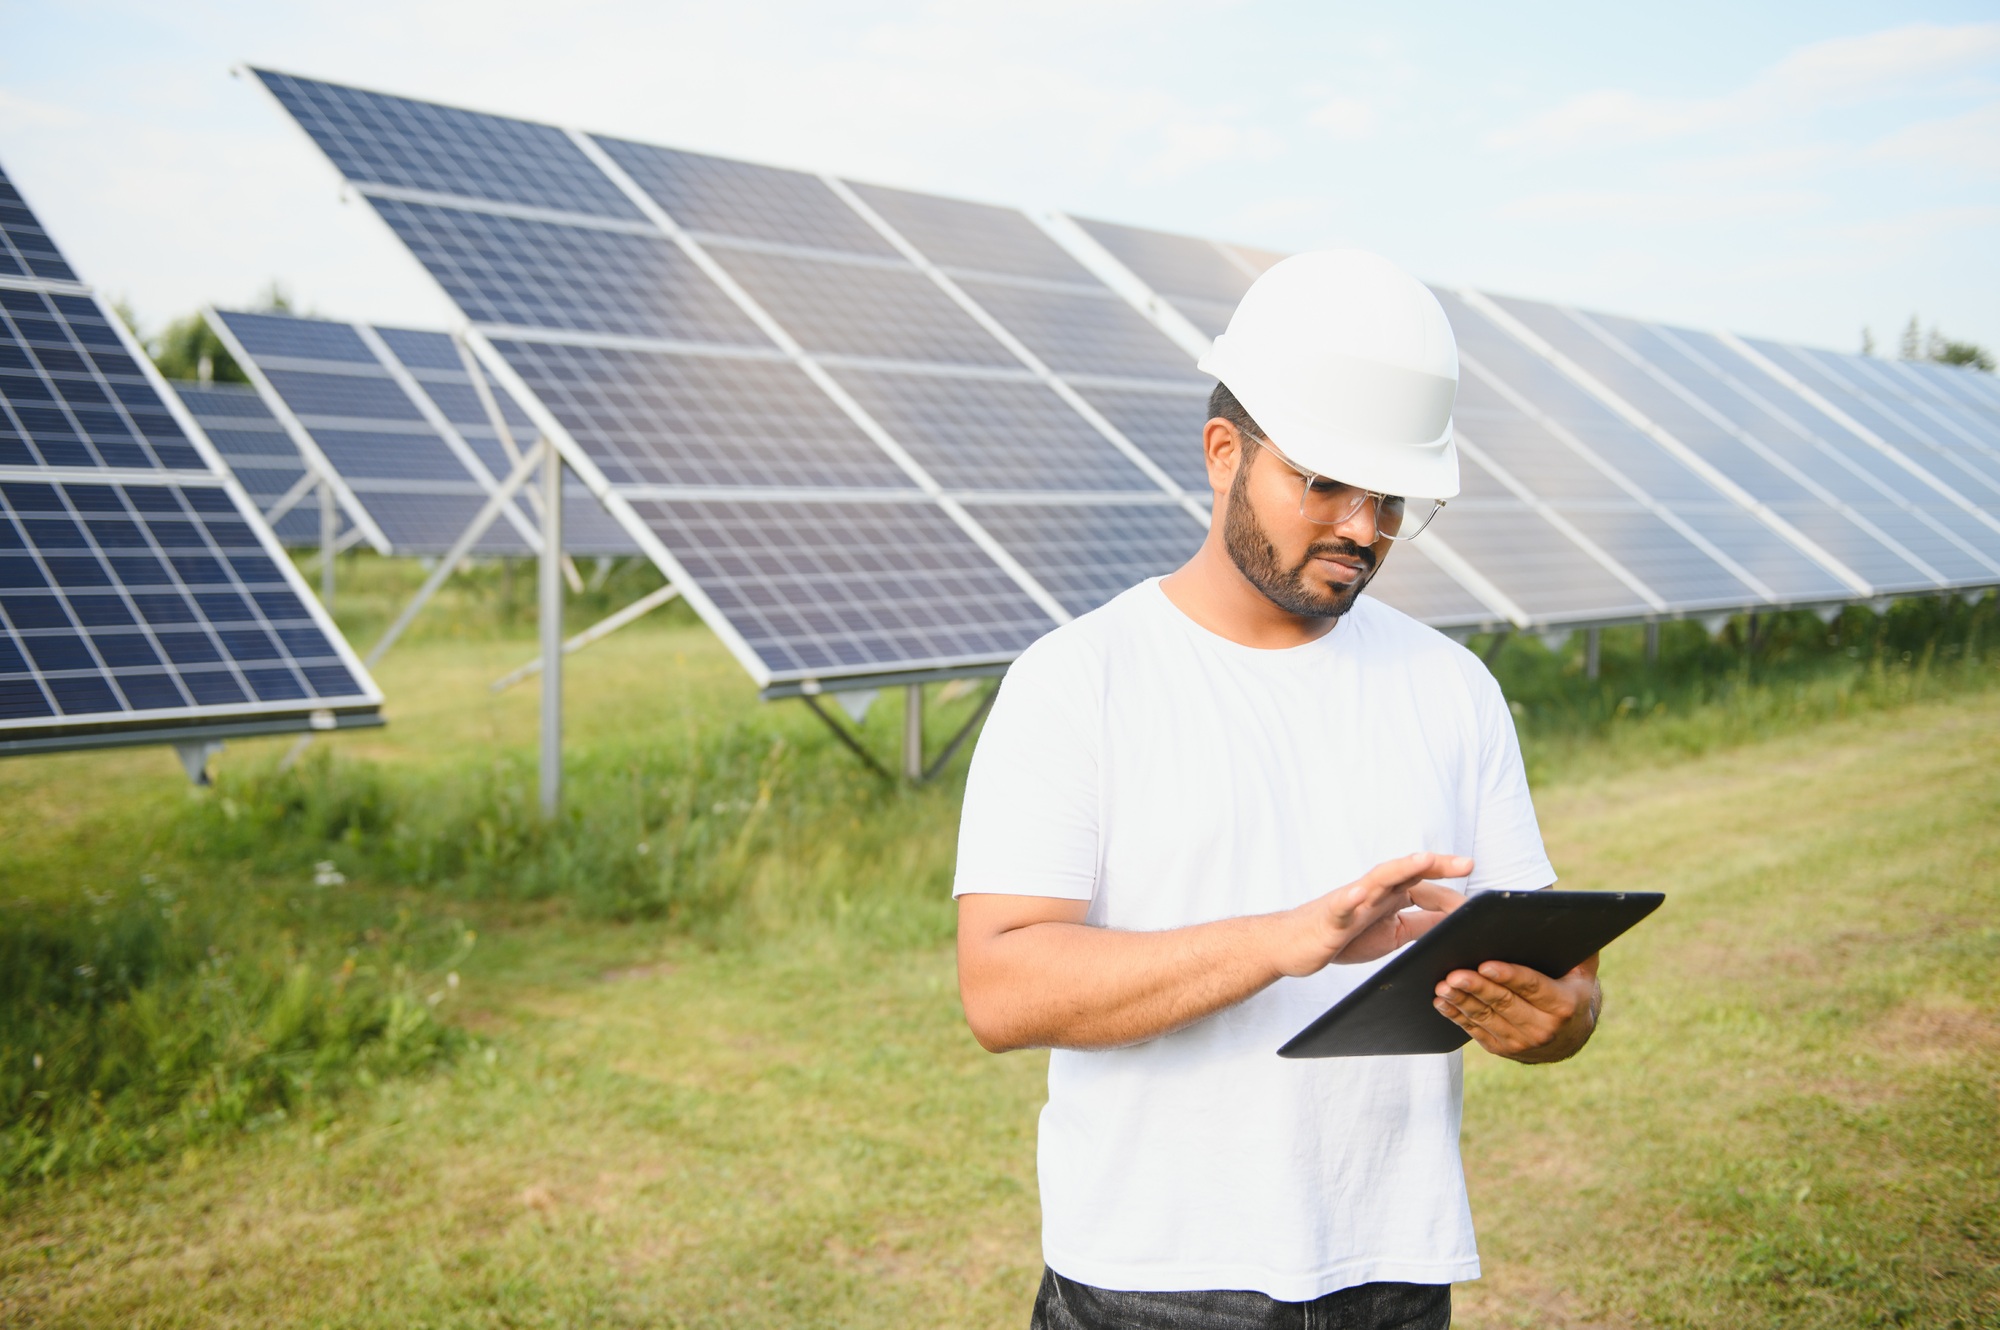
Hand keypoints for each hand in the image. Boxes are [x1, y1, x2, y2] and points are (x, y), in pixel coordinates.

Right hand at [1272, 853, 1471, 977]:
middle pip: (1408, 872)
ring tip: (1423, 860)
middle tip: (1467, 863)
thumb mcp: (1393, 934)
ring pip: (1378, 879)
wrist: (1294, 944)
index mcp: (1390, 897)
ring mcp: (1352, 901)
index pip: (1425, 887)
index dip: (1451, 895)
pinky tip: (1360, 893)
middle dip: (1436, 866)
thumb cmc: (1343, 936)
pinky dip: (1351, 898)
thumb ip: (1422, 925)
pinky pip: (1341, 905)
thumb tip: (1455, 924)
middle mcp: (1374, 892)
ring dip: (1400, 868)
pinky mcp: (1331, 917)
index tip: (1476, 907)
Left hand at [1434, 955, 1599, 1062]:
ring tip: (1443, 986)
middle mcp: (1544, 1028)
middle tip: (1454, 975)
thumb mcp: (1582, 972)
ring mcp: (1521, 1042)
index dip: (1508, 976)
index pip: (1532, 986)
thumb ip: (1578, 949)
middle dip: (1477, 988)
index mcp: (1563, 1005)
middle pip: (1504, 1003)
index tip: (1485, 966)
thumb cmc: (1571, 991)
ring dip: (1461, 1001)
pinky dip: (1457, 1016)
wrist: (1569, 1036)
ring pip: (1486, 1018)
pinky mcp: (1502, 1049)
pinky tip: (1443, 1003)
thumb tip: (1567, 920)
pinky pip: (1475, 1031)